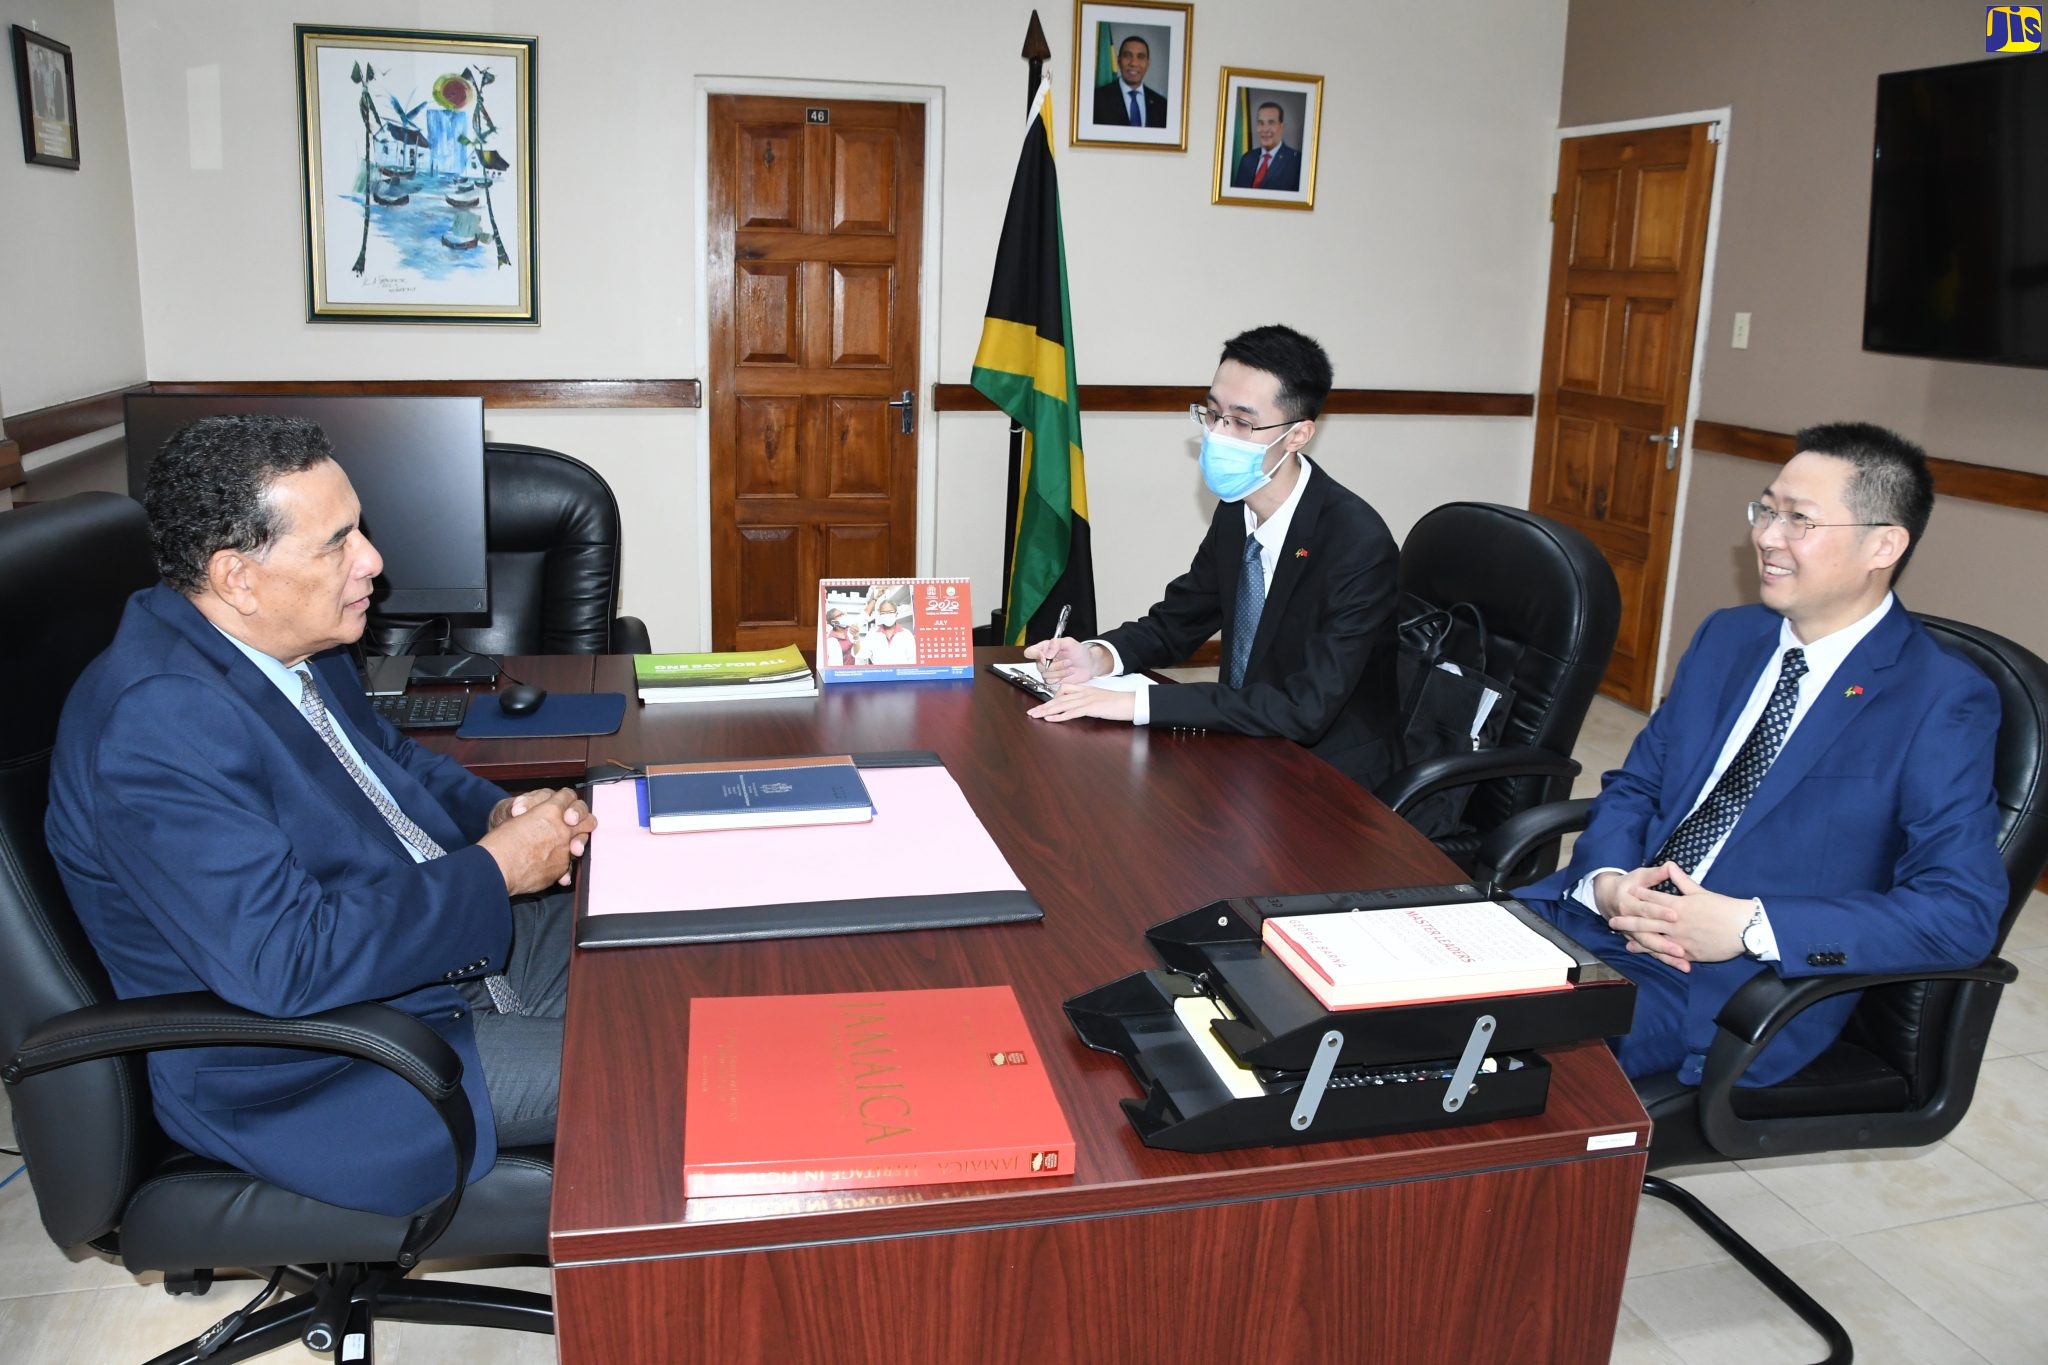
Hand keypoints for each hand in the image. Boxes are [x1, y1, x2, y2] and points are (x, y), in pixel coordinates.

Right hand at [478, 788, 597, 893]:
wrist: (497, 867)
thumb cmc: (501, 841)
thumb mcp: (518, 817)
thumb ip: (536, 814)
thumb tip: (537, 815)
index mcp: (550, 810)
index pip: (568, 796)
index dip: (566, 800)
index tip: (564, 805)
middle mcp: (562, 828)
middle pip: (585, 817)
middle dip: (582, 819)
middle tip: (573, 823)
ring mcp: (565, 849)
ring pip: (581, 840)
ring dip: (576, 842)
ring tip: (571, 847)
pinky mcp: (561, 867)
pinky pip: (569, 863)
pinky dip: (563, 864)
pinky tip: (556, 867)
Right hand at [1022, 637, 1104, 690]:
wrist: (1088, 664)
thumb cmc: (1079, 652)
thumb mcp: (1069, 642)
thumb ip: (1056, 644)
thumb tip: (1046, 654)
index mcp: (1045, 648)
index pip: (1030, 652)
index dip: (1035, 655)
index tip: (1046, 658)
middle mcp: (1044, 659)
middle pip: (1038, 666)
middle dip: (1055, 665)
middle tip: (1068, 661)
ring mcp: (1048, 670)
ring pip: (1045, 675)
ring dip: (1060, 671)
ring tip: (1070, 665)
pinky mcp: (1053, 680)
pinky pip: (1050, 681)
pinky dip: (1060, 677)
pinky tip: (1068, 672)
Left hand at [1028, 684, 1135, 723]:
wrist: (1130, 703)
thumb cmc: (1118, 704)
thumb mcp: (1100, 700)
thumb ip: (1088, 702)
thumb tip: (1079, 708)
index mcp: (1086, 690)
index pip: (1064, 690)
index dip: (1052, 698)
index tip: (1043, 706)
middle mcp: (1084, 693)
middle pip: (1058, 698)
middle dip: (1043, 706)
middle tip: (1032, 712)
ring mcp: (1087, 699)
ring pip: (1062, 704)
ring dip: (1047, 711)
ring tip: (1036, 715)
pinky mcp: (1091, 707)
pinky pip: (1071, 712)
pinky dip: (1059, 716)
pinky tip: (1050, 719)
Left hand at [1604, 862, 1751, 968]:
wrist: (1744, 928)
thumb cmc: (1724, 908)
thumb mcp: (1702, 891)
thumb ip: (1682, 881)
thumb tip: (1670, 865)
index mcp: (1680, 905)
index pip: (1655, 899)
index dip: (1641, 896)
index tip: (1627, 893)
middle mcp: (1677, 923)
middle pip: (1648, 921)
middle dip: (1629, 920)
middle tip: (1613, 920)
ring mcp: (1682, 939)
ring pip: (1654, 939)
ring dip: (1637, 939)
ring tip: (1623, 938)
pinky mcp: (1690, 953)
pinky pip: (1669, 954)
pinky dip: (1655, 953)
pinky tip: (1646, 953)